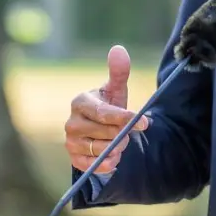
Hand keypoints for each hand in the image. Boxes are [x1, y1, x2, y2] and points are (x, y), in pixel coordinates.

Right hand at [64, 45, 149, 173]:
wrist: (100, 131)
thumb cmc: (109, 106)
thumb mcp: (116, 90)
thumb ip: (119, 71)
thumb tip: (118, 49)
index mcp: (80, 102)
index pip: (104, 113)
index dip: (125, 118)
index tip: (145, 122)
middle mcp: (71, 122)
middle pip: (106, 133)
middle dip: (123, 134)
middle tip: (128, 132)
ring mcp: (70, 141)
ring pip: (102, 150)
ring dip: (118, 148)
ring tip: (119, 142)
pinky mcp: (74, 158)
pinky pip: (94, 166)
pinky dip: (108, 163)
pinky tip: (114, 156)